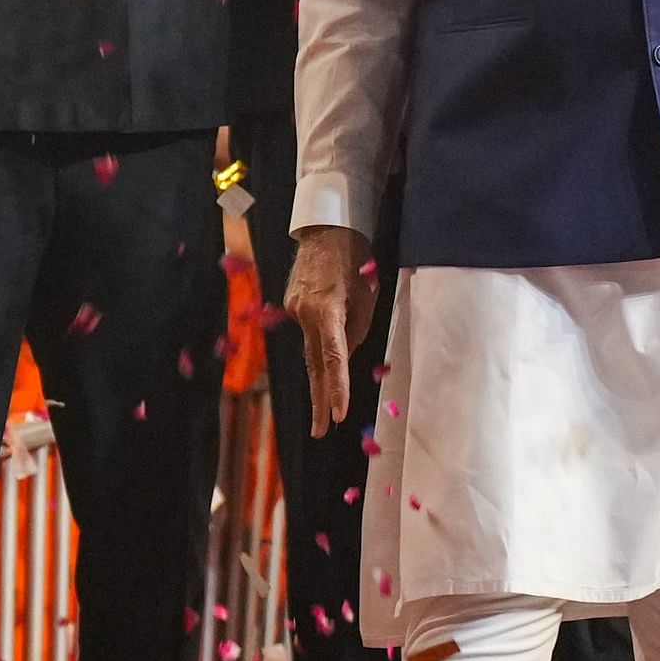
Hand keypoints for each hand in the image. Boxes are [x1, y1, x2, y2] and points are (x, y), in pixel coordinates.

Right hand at [287, 224, 380, 436]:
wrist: (326, 230)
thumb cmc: (355, 259)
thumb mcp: (367, 294)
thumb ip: (357, 328)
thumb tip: (346, 355)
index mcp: (326, 311)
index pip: (333, 358)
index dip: (336, 388)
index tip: (337, 414)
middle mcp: (305, 315)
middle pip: (315, 364)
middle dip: (320, 398)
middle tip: (321, 430)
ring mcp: (294, 311)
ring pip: (311, 351)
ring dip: (320, 380)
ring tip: (324, 412)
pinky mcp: (292, 306)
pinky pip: (310, 333)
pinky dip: (320, 347)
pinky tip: (327, 355)